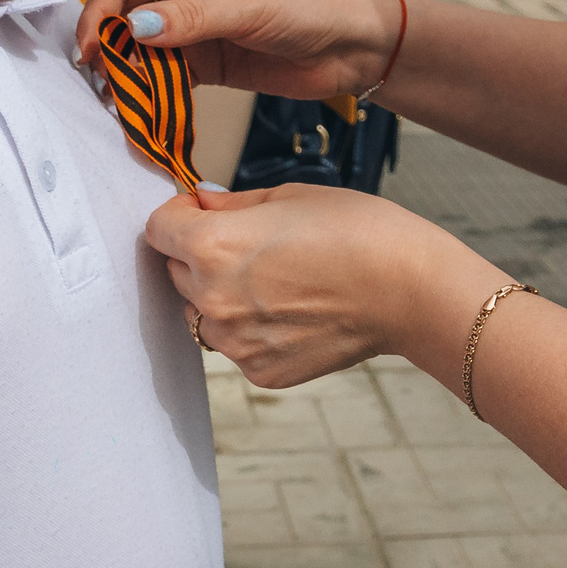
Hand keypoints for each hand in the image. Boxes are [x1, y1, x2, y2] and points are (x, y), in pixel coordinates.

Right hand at [77, 0, 402, 96]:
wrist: (355, 45)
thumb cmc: (309, 4)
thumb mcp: (247, 7)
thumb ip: (189, 19)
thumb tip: (132, 26)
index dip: (99, 12)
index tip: (89, 50)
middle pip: (124, 17)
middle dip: (106, 47)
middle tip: (97, 83)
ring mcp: (192, 31)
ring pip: (140, 51)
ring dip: (125, 75)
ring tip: (115, 103)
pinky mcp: (206, 65)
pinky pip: (165, 78)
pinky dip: (150, 93)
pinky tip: (141, 111)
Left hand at [150, 183, 508, 388]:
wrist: (409, 290)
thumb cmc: (358, 231)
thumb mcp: (289, 196)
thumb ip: (231, 204)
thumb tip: (201, 205)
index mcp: (212, 247)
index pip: (157, 229)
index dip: (180, 215)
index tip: (206, 212)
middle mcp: (212, 300)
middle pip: (176, 272)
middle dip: (200, 255)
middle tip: (254, 245)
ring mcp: (235, 343)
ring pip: (202, 313)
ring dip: (221, 295)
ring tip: (278, 280)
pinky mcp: (260, 371)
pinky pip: (236, 344)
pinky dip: (252, 328)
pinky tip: (295, 310)